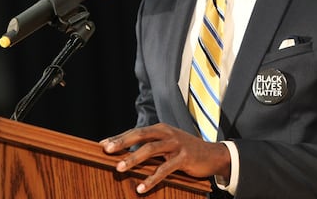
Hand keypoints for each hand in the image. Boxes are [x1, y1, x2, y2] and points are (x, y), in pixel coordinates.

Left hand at [100, 123, 230, 193]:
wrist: (213, 154)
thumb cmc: (185, 150)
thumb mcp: (167, 144)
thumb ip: (150, 146)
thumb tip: (127, 154)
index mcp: (160, 129)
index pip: (135, 131)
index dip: (119, 137)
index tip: (103, 144)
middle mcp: (167, 133)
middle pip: (141, 135)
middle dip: (122, 142)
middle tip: (107, 150)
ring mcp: (176, 144)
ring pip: (150, 149)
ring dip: (133, 159)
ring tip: (119, 168)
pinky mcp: (183, 157)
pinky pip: (164, 169)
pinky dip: (151, 178)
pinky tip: (141, 187)